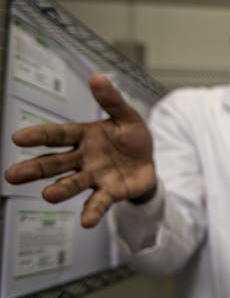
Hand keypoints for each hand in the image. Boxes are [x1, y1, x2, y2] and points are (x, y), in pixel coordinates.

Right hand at [4, 74, 156, 227]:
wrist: (148, 163)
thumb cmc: (132, 138)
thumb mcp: (127, 117)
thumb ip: (112, 101)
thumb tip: (98, 76)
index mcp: (84, 136)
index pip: (58, 135)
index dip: (39, 136)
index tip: (17, 138)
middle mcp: (83, 158)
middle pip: (55, 163)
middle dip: (35, 169)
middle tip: (12, 175)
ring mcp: (94, 177)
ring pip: (73, 184)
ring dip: (61, 190)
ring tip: (49, 196)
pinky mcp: (109, 193)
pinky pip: (98, 202)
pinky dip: (92, 212)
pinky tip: (86, 221)